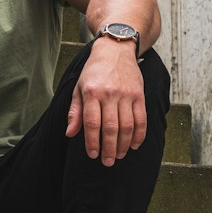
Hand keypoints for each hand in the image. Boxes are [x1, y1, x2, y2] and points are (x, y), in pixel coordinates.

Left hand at [66, 39, 145, 165]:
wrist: (115, 50)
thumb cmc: (94, 71)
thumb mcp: (78, 87)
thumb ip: (75, 111)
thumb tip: (70, 133)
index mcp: (92, 92)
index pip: (92, 123)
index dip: (92, 142)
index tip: (93, 155)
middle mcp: (110, 94)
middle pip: (111, 127)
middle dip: (109, 148)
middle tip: (107, 162)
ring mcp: (126, 94)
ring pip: (127, 126)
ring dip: (123, 144)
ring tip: (119, 155)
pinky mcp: (139, 95)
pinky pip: (141, 119)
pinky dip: (139, 135)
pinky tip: (133, 145)